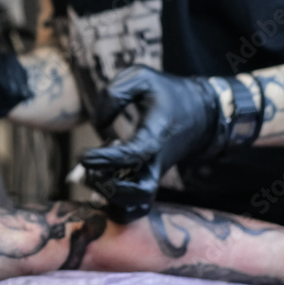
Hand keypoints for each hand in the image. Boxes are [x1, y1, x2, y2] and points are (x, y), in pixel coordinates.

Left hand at [79, 65, 220, 216]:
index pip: (133, 156)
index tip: (83, 156)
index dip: (106, 159)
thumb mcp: (141, 77)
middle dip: (109, 188)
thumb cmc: (166, 93)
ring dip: (110, 200)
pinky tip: (98, 183)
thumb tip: (99, 124)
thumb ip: (114, 93)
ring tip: (92, 178)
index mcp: (156, 135)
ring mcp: (153, 175)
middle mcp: (156, 162)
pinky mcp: (148, 181)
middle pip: (139, 194)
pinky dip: (114, 205)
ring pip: (136, 207)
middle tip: (88, 171)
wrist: (200, 113)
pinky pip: (134, 207)